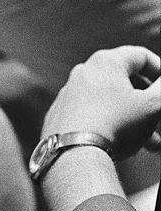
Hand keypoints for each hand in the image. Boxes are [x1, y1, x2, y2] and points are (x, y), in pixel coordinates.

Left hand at [42, 46, 160, 158]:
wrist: (75, 154)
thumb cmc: (116, 125)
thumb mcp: (152, 106)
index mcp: (106, 62)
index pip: (140, 56)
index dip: (159, 70)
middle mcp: (83, 72)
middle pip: (125, 83)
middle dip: (148, 104)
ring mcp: (68, 93)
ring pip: (109, 102)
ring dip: (133, 120)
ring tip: (151, 144)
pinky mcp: (59, 115)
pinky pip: (90, 115)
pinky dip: (108, 125)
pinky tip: (121, 146)